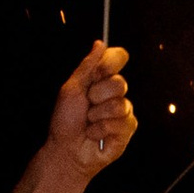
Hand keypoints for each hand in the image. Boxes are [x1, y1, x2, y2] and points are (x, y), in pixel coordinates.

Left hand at [46, 42, 134, 179]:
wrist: (66, 149)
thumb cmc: (66, 120)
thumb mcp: (72, 88)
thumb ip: (88, 66)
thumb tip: (100, 43)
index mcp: (101, 79)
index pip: (118, 57)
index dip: (111, 62)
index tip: (98, 73)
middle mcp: (115, 93)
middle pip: (120, 82)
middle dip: (97, 96)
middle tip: (87, 105)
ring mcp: (123, 111)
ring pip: (120, 104)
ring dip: (97, 116)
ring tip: (89, 123)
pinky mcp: (127, 129)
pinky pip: (121, 123)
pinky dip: (101, 130)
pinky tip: (95, 135)